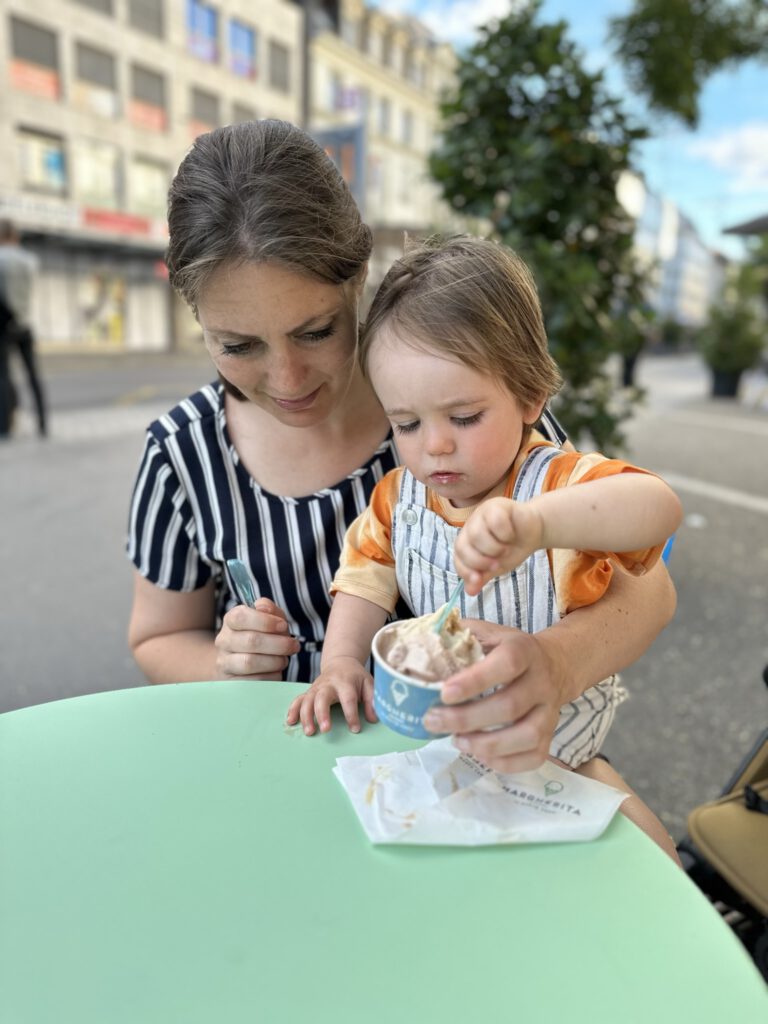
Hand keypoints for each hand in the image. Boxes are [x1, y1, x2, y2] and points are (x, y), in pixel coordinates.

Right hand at [214, 597, 299, 678]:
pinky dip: (271, 676)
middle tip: (294, 645)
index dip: (266, 621)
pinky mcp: (231, 682)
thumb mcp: (268, 620)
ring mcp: (224, 663)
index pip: (241, 617)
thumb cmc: (260, 636)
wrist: (240, 663)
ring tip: (284, 659)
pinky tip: (276, 671)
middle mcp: (224, 640)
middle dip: (279, 644)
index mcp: (231, 620)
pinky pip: (254, 681)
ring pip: (250, 662)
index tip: (284, 625)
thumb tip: (265, 607)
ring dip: (275, 661)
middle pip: (251, 641)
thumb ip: (269, 610)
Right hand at [286, 657, 376, 735]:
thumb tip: (374, 719)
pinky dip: (293, 710)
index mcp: (345, 682)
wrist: (341, 662)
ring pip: (307, 700)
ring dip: (306, 716)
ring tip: (310, 732)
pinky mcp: (309, 691)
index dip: (351, 714)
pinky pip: (298, 699)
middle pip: (322, 697)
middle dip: (322, 714)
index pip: (348, 698)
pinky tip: (291, 722)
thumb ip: (372, 700)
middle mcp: (328, 684)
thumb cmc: (356, 676)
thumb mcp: (368, 684)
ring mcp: (316, 688)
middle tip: (325, 730)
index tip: (354, 729)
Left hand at [421, 621, 566, 773]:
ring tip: (456, 741)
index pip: (506, 664)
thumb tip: (424, 645)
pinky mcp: (550, 735)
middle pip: (510, 706)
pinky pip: (535, 756)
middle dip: (467, 719)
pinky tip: (479, 754)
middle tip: (433, 721)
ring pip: (527, 735)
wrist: (554, 664)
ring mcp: (550, 711)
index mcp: (524, 650)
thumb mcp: (488, 632)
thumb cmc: (508, 649)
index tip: (444, 693)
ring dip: (487, 744)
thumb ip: (460, 636)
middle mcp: (541, 682)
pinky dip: (505, 762)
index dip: (475, 681)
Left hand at [454, 497, 542, 594]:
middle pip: (463, 545)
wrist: (535, 532)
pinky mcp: (496, 505)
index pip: (457, 557)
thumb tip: (470, 592)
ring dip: (495, 547)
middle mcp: (470, 526)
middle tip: (497, 563)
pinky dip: (505, 533)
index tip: (479, 579)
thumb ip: (483, 577)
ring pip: (478, 534)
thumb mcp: (497, 566)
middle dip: (481, 560)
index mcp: (467, 542)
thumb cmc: (513, 548)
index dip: (465, 570)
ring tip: (506, 548)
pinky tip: (511, 534)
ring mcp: (482, 514)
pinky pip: (495, 522)